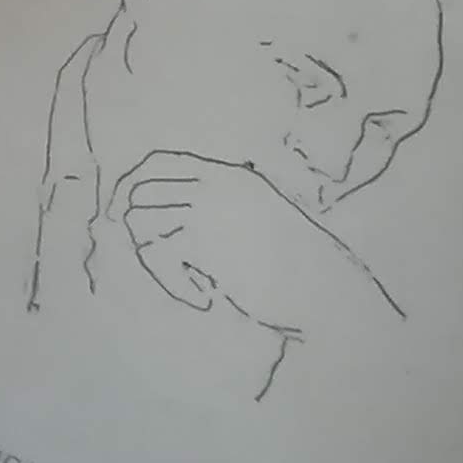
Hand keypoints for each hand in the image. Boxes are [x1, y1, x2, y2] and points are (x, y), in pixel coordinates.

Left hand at [117, 154, 398, 338]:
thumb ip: (212, 210)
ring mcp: (208, 210)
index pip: (155, 163)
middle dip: (143, 235)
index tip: (132, 223)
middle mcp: (213, 186)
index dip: (132, 190)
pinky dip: (174, 284)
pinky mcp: (205, 240)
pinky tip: (205, 299)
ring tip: (195, 284)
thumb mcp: (254, 221)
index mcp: (228, 177)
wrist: (330, 291)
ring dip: (159, 263)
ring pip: (140, 226)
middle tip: (172, 266)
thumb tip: (140, 213)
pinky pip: (157, 256)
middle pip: (138, 196)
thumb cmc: (298, 267)